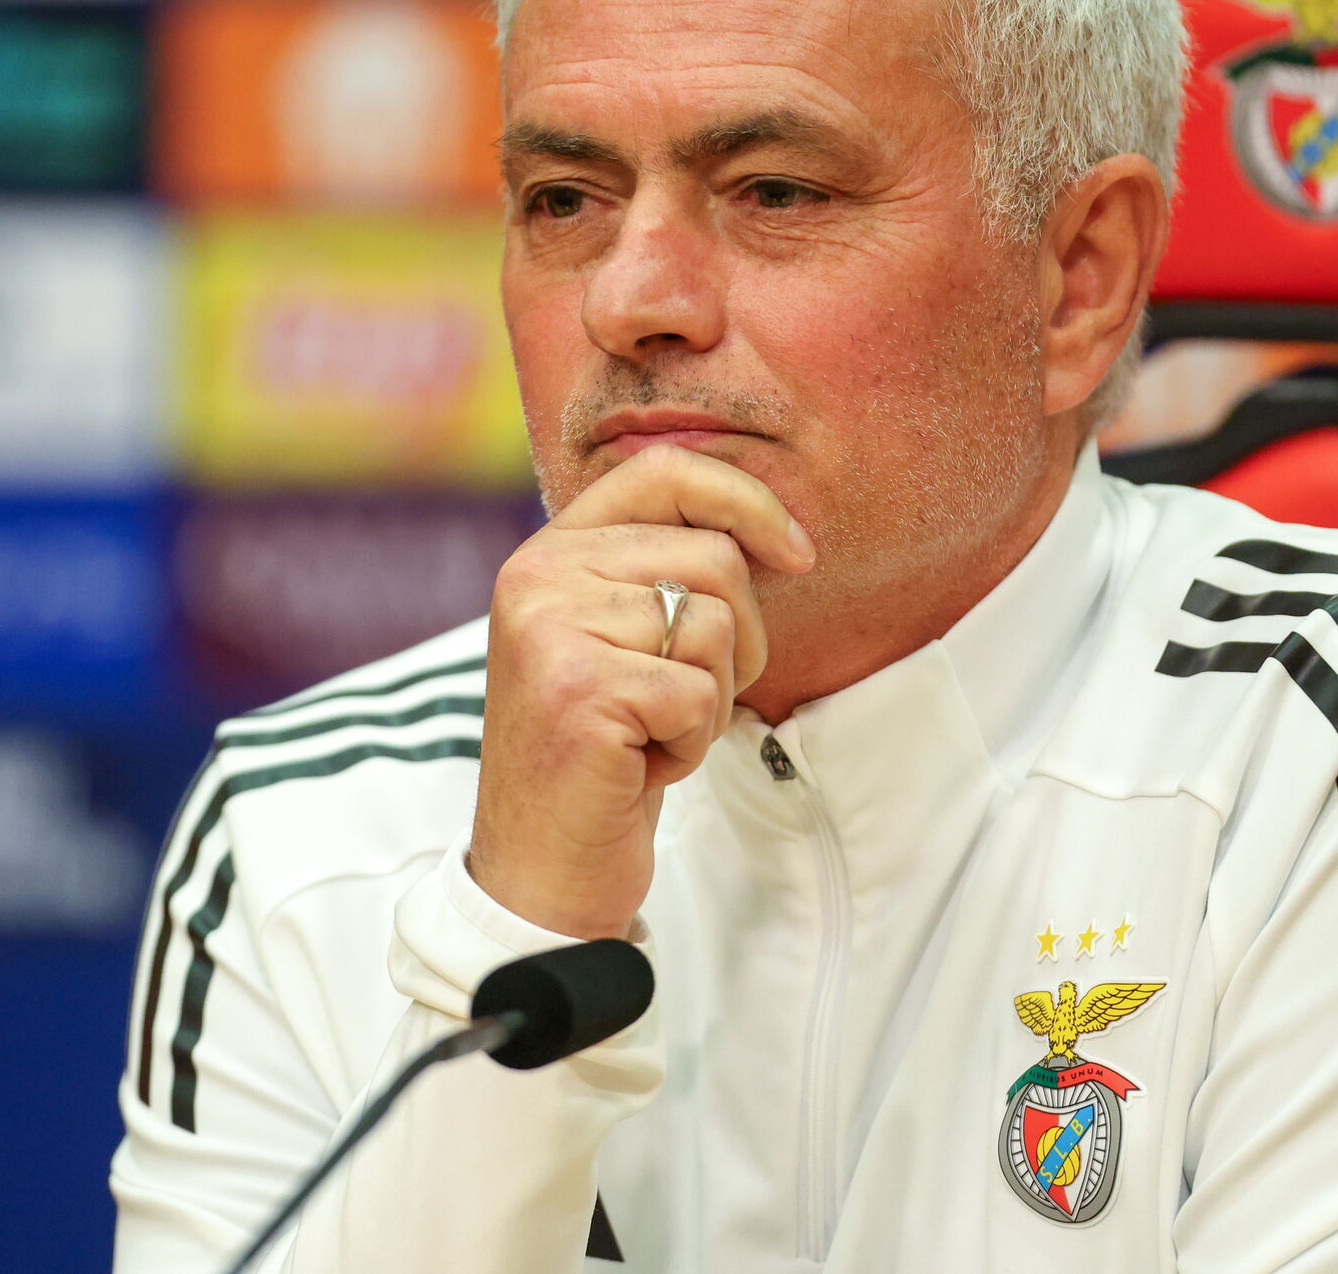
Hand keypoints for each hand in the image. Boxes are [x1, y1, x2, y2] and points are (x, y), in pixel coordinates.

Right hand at [468, 444, 814, 939]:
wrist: (541, 867)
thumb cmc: (602, 752)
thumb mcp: (619, 638)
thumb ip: (662, 569)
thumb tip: (773, 526)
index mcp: (548, 551)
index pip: (663, 471)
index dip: (747, 500)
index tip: (799, 556)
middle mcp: (537, 576)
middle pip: (712, 557)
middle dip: (738, 640)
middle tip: (686, 699)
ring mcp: (551, 630)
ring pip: (716, 626)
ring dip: (709, 698)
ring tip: (651, 732)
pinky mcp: (579, 690)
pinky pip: (700, 693)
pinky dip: (691, 742)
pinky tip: (640, 764)